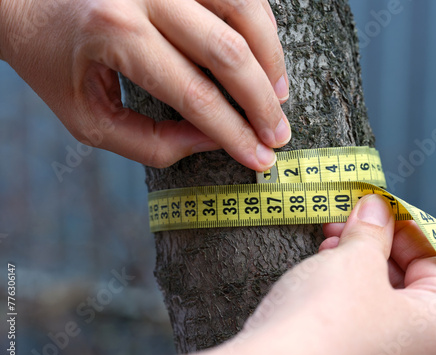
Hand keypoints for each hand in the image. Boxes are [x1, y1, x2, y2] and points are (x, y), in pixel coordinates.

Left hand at [0, 0, 289, 170]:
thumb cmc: (55, 61)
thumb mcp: (90, 119)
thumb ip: (152, 142)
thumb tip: (212, 140)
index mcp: (116, 34)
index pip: (196, 95)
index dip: (235, 133)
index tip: (260, 158)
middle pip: (228, 52)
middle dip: (262, 103)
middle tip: (279, 135)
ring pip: (244, 10)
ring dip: (270, 59)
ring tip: (278, 96)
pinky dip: (260, 24)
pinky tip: (263, 55)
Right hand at [145, 195, 435, 354]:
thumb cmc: (326, 319)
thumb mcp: (356, 259)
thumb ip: (373, 230)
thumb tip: (376, 208)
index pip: (434, 260)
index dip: (403, 226)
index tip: (377, 206)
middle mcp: (422, 349)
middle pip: (406, 277)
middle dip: (374, 242)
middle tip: (348, 219)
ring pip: (379, 295)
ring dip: (355, 260)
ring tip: (329, 240)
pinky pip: (359, 315)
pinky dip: (344, 287)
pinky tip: (322, 268)